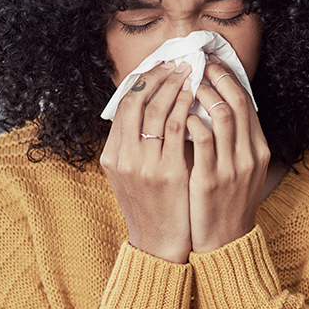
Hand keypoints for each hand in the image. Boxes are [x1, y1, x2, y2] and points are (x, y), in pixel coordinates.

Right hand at [99, 61, 195, 262]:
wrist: (158, 245)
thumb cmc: (151, 207)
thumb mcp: (131, 176)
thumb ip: (133, 146)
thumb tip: (148, 110)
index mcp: (112, 156)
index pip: (122, 105)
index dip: (142, 81)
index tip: (160, 67)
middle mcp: (123, 158)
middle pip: (135, 102)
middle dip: (158, 77)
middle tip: (177, 62)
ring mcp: (143, 165)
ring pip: (155, 110)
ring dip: (174, 86)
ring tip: (190, 72)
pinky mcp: (167, 173)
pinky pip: (175, 129)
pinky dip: (185, 107)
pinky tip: (196, 97)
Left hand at [186, 56, 271, 252]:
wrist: (225, 242)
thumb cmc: (226, 202)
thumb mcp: (241, 170)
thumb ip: (234, 142)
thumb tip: (217, 108)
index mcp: (258, 149)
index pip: (247, 101)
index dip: (229, 77)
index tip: (211, 63)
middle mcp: (250, 155)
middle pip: (237, 101)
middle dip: (216, 77)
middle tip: (196, 64)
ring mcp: (232, 168)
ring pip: (222, 115)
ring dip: (202, 94)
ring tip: (185, 85)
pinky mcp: (210, 180)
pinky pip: (202, 141)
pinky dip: (191, 122)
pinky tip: (178, 117)